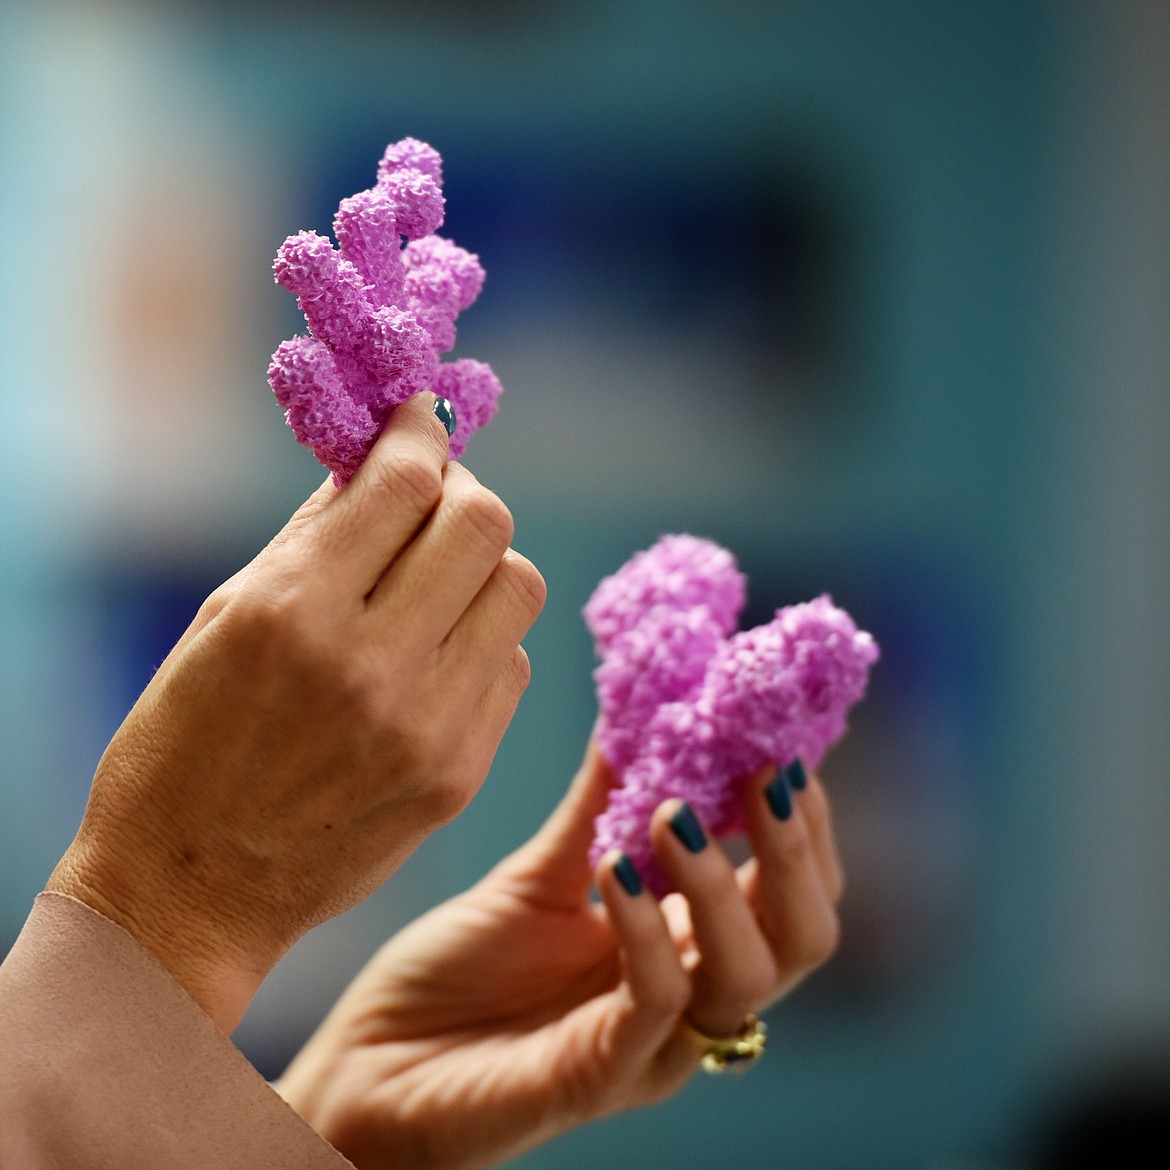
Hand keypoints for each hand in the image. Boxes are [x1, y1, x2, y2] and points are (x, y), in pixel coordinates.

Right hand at [46, 394, 545, 1032]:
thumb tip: (387, 461)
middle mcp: (371, 664)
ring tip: (437, 581)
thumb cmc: (184, 743)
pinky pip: (510, 663)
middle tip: (431, 501)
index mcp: (292, 611)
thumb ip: (315, 532)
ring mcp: (427, 726)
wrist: (192, 892)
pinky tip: (437, 652)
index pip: (405, 482)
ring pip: (520, 587)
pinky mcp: (461, 774)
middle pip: (486, 524)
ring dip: (483, 565)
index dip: (423, 431)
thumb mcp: (223, 616)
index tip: (424, 419)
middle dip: (462, 492)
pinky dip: (482, 637)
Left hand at [275, 741, 842, 1169]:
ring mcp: (653, 1045)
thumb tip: (636, 710)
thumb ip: (598, 802)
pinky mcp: (601, 1077)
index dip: (802, 819)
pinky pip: (658, 1007)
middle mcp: (691, 995)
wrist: (373, 1064)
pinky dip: (648, 933)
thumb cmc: (458, 972)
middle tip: (764, 771)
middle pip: (804, 936)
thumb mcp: (539, 870)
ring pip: (749, 976)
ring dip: (720, 883)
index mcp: (687, 942)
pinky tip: (614, 873)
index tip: (778, 741)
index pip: (790, 888)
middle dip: (796, 850)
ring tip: (673, 815)